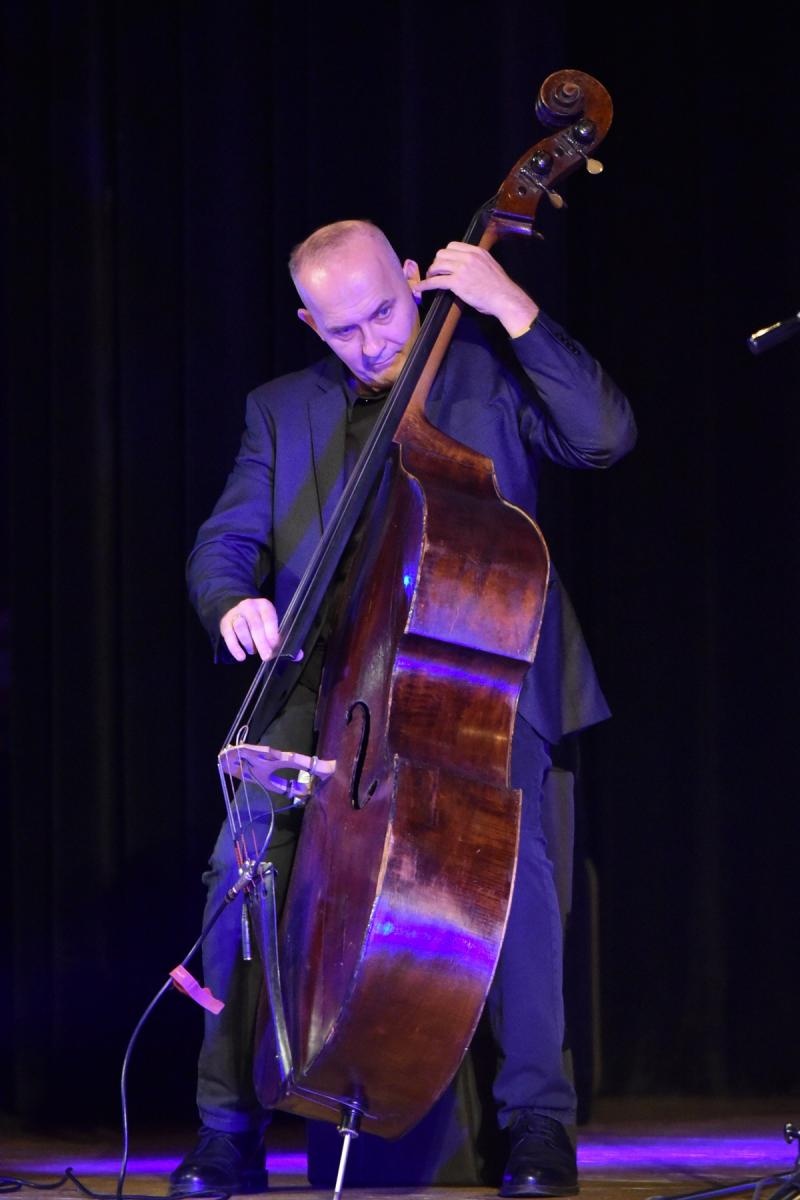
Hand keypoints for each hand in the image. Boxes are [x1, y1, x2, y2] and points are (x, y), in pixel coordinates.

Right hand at [220, 597, 279, 661]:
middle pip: (255, 624)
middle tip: (266, 656)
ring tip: (253, 651)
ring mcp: (235, 613)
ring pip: (240, 628)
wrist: (240, 614)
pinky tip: (241, 657)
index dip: (271, 632)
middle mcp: (249, 606)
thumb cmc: (260, 622)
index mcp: (264, 605)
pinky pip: (229, 636)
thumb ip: (272, 636)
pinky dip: (235, 648)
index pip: (268, 617)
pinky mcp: (225, 622)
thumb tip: (272, 650)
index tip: (273, 645)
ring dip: (248, 643)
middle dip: (261, 642)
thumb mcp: (269, 625)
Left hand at [415, 242, 538, 336]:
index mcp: (477, 251)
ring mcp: (462, 268)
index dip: (445, 255)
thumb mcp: (490, 266)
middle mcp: (469, 257)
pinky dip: (425, 285)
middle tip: (436, 272)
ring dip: (431, 273)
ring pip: (437, 265)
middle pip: (442, 253)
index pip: (453, 245)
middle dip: (436, 263)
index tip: (443, 263)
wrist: (505, 298)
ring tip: (430, 279)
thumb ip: (478, 263)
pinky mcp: (457, 282)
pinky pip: (436, 281)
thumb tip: (468, 268)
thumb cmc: (500, 288)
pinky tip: (419, 288)